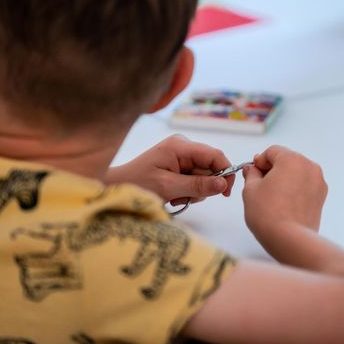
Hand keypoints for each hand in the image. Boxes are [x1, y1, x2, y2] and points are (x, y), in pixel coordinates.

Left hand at [104, 135, 234, 204]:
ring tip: (176, 197)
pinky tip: (174, 194)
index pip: (214, 155)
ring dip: (194, 190)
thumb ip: (198, 185)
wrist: (117, 187)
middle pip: (210, 166)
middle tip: (185, 198)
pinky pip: (194, 177)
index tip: (225, 193)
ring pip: (203, 175)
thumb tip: (224, 184)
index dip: (225, 172)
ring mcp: (180, 154)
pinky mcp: (178, 163)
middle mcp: (183, 146)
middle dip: (203, 186)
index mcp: (180, 146)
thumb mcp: (169, 187)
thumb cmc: (138, 185)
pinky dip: (188, 189)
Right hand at [242, 146, 327, 243]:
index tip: (252, 172)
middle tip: (259, 185)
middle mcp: (309, 166)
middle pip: (286, 160)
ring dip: (284, 178)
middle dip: (272, 169)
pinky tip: (283, 203)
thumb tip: (252, 168)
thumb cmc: (268, 213)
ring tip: (271, 196)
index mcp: (292, 159)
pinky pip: (305, 185)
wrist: (289, 239)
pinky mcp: (321, 197)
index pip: (272, 152)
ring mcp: (318, 182)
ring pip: (297, 172)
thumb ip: (251, 173)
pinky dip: (294, 189)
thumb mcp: (250, 189)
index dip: (259, 161)